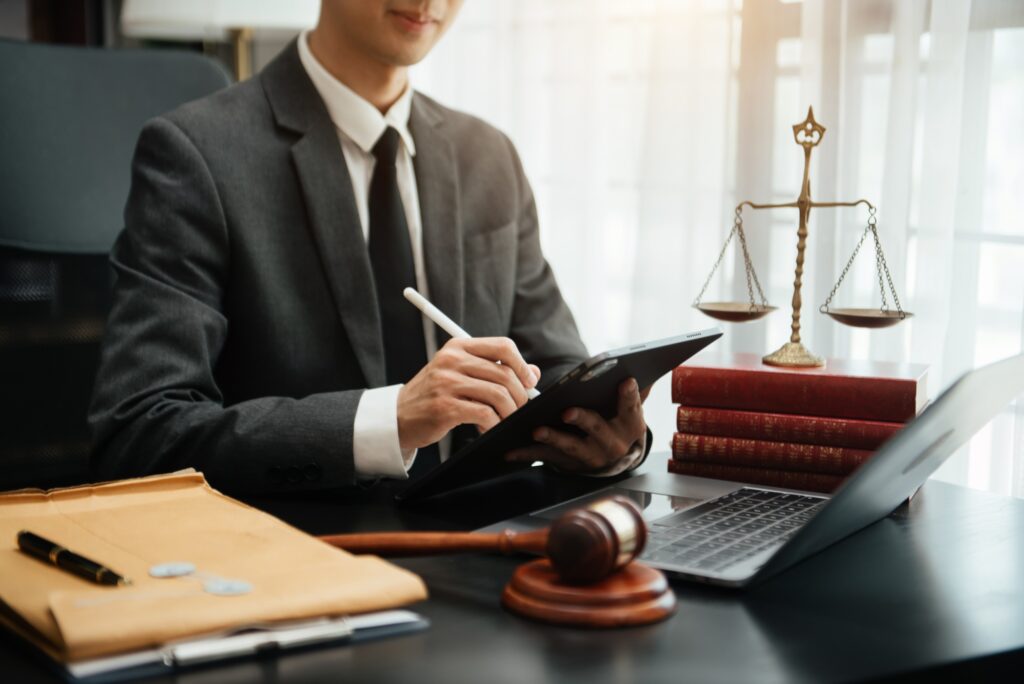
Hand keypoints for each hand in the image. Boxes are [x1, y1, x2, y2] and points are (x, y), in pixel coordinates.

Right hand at [397, 337, 540, 449]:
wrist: (398, 416)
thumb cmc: (435, 395)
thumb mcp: (461, 374)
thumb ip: (495, 370)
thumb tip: (533, 373)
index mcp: (459, 346)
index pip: (503, 346)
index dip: (522, 365)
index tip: (528, 382)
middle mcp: (452, 360)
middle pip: (504, 374)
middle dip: (520, 396)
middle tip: (519, 409)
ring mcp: (447, 383)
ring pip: (498, 395)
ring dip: (508, 412)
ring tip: (504, 420)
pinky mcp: (445, 407)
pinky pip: (485, 414)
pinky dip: (493, 424)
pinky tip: (487, 428)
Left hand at [505, 378, 650, 472]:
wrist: (608, 458)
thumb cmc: (615, 421)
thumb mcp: (628, 409)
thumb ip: (636, 391)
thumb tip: (645, 371)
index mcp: (629, 426)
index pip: (632, 409)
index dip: (630, 396)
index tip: (626, 380)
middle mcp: (612, 445)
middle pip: (597, 430)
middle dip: (583, 420)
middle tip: (568, 411)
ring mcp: (589, 456)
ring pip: (570, 446)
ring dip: (553, 438)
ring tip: (537, 430)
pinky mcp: (566, 463)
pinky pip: (545, 457)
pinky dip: (526, 454)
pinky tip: (509, 450)